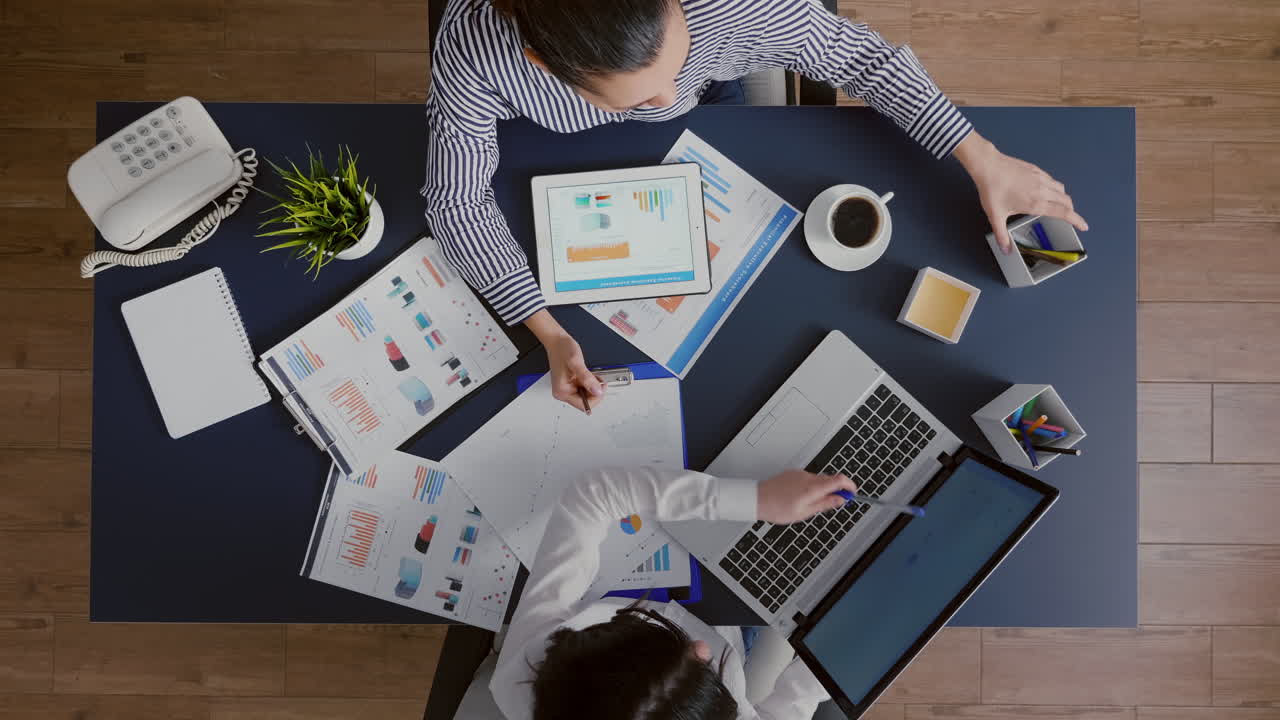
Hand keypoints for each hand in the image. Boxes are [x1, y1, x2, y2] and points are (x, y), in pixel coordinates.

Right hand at [524, 310, 603, 412]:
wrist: (557, 340)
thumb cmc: (562, 349)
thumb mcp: (576, 363)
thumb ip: (587, 378)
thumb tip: (597, 391)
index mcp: (562, 391)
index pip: (583, 405)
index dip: (596, 397)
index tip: (601, 386)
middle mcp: (563, 392)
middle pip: (585, 402)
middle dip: (594, 391)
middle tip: (597, 379)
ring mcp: (566, 389)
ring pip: (586, 396)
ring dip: (592, 386)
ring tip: (591, 374)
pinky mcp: (570, 384)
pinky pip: (584, 389)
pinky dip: (589, 383)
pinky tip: (588, 374)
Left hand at [757, 470, 857, 524]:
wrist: (757, 499)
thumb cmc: (778, 509)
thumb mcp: (805, 513)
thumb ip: (825, 504)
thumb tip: (840, 500)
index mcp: (812, 488)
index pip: (839, 480)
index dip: (850, 486)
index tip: (852, 493)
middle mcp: (807, 477)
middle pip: (830, 479)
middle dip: (836, 489)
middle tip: (834, 502)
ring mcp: (799, 474)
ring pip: (818, 479)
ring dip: (822, 489)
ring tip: (810, 503)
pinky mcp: (792, 473)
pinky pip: (808, 478)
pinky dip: (811, 486)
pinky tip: (801, 497)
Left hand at [953, 132, 1088, 253]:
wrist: (989, 166)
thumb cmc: (992, 190)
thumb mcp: (996, 216)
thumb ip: (1001, 235)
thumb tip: (1006, 250)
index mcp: (1036, 203)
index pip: (1064, 213)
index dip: (1077, 220)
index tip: (1084, 226)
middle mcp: (1043, 190)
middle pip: (1067, 201)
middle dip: (1071, 211)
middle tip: (1070, 217)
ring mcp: (1041, 178)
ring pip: (1061, 189)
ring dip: (1064, 198)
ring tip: (1058, 205)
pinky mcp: (1036, 170)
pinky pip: (1052, 180)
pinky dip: (1055, 188)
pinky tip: (1046, 190)